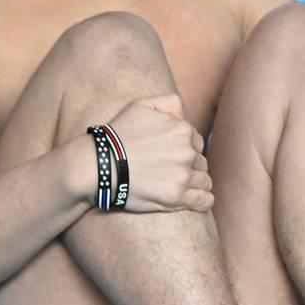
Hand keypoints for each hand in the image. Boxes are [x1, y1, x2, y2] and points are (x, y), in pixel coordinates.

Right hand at [107, 94, 213, 212]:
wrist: (100, 164)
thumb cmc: (118, 135)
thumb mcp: (142, 105)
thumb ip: (169, 103)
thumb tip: (184, 115)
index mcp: (182, 130)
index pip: (196, 142)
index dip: (186, 149)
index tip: (172, 157)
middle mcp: (186, 152)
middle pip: (200, 161)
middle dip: (190, 166)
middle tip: (171, 172)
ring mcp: (183, 175)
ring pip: (204, 180)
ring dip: (195, 183)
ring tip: (180, 186)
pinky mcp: (176, 197)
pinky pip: (204, 200)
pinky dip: (204, 200)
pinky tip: (198, 201)